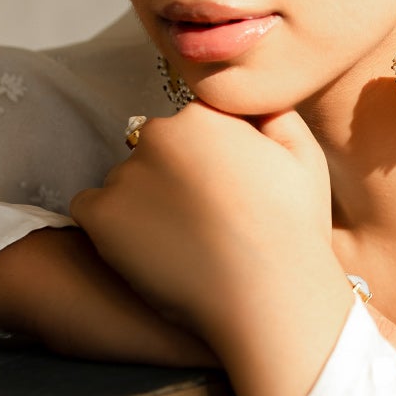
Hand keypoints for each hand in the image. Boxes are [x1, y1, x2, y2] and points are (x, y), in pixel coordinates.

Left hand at [69, 102, 341, 351]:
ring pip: (126, 180)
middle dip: (173, 174)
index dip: (209, 157)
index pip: (191, 124)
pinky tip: (146, 246)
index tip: (223, 190)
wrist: (267, 293)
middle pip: (156, 148)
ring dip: (143, 201)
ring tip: (179, 240)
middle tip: (201, 217)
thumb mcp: (304, 155)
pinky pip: (91, 208)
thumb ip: (274, 115)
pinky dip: (111, 223)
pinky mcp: (101, 216)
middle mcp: (158, 135)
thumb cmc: (292, 228)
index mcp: (202, 116)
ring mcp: (126, 175)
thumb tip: (253, 102)